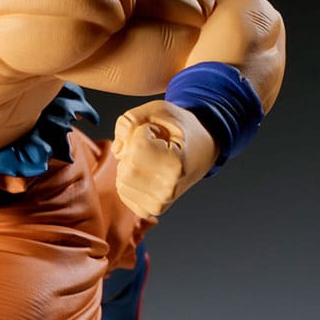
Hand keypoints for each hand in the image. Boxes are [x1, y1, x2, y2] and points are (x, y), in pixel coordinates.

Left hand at [112, 100, 218, 218]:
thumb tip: (116, 150)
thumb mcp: (159, 109)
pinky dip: (129, 179)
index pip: (136, 149)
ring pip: (121, 182)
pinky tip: (147, 171)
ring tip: (152, 158)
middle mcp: (169, 189)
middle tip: (153, 145)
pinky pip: (123, 192)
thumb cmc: (180, 127)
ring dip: (130, 165)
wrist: (203, 148)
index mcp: (176, 165)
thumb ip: (130, 120)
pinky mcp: (151, 209)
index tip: (159, 133)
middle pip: (125, 170)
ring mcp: (160, 203)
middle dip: (132, 151)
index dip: (142, 133)